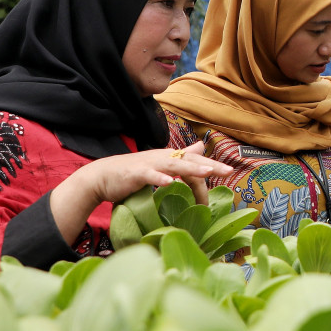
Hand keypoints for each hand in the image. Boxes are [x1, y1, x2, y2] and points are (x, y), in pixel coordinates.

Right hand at [50, 143, 232, 242]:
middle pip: (189, 160)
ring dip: (190, 169)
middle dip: (209, 165)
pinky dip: (159, 179)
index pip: (195, 161)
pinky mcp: (135, 174)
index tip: (228, 175)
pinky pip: (149, 176)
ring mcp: (148, 165)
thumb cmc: (133, 173)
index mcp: (169, 157)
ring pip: (173, 165)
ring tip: (207, 173)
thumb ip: (180, 156)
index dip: (211, 167)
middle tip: (228, 170)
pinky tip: (169, 183)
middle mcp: (162, 158)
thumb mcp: (160, 163)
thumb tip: (199, 147)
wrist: (102, 176)